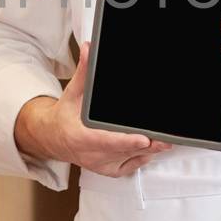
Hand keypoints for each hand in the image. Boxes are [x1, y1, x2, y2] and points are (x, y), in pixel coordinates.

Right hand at [15, 42, 170, 177]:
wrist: (54, 138)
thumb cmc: (64, 117)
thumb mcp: (73, 93)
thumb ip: (84, 72)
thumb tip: (89, 50)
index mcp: (80, 136)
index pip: (106, 141)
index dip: (126, 142)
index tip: (143, 139)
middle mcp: (91, 154)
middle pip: (124, 151)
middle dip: (147, 144)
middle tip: (166, 138)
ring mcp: (101, 164)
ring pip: (131, 158)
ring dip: (149, 150)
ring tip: (166, 140)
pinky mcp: (109, 170)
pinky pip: (131, 166)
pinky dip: (143, 157)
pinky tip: (151, 148)